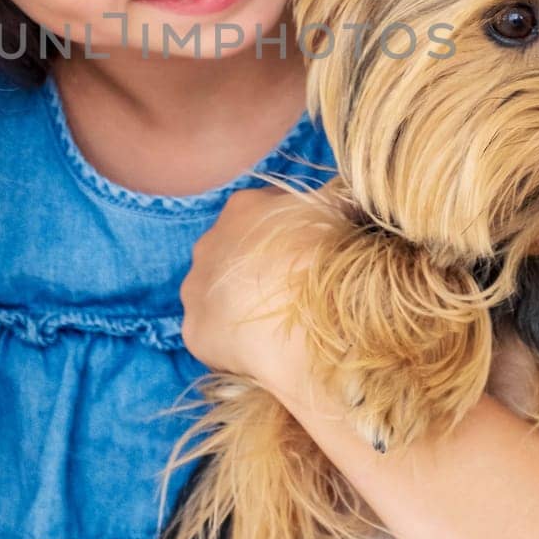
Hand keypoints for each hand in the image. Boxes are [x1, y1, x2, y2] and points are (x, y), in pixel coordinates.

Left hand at [180, 182, 338, 390]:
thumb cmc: (319, 257)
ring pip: (218, 293)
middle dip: (260, 268)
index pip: (265, 213)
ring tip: (275, 321)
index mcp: (243, 208)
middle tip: (293, 289)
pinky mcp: (193, 331)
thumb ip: (334, 197)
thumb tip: (345, 190)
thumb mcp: (335, 212)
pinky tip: (261, 348)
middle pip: (235, 253)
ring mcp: (195, 288)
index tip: (308, 252)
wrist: (298, 320)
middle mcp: (208, 243)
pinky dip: (234, 341)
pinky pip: (215, 335)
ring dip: (241, 303)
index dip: (289, 234)